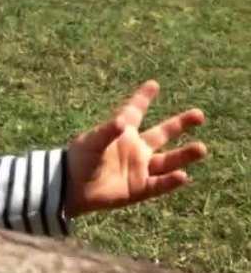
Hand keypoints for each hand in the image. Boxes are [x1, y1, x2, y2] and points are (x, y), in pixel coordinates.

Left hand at [65, 80, 207, 217]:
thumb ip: (107, 132)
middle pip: (162, 134)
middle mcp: (135, 149)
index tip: (153, 84)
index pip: (135, 111)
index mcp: (121, 133)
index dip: (143, 98)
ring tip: (202, 148)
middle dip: (180, 124)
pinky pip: (159, 184)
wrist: (70, 188)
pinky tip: (182, 176)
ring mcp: (139, 168)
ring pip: (167, 161)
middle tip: (199, 115)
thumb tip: (122, 121)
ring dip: (184, 155)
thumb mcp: (91, 143)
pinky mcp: (139, 188)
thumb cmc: (79, 160)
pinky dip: (170, 181)